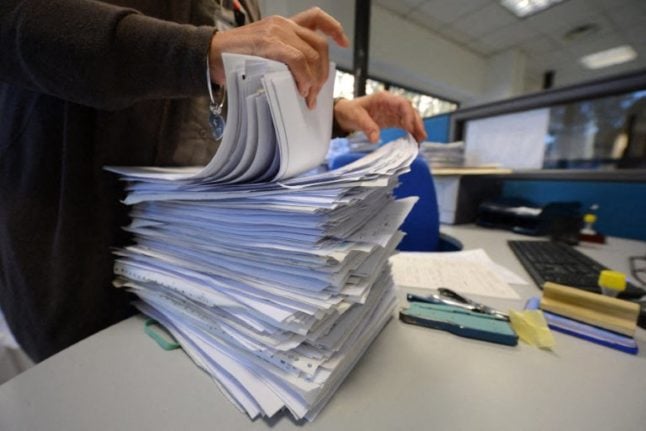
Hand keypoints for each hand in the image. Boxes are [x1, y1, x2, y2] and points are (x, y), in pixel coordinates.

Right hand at [208, 7, 348, 108]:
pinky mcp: (269, 43)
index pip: (316, 18)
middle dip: (322, 71)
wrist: (209, 56)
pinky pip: (297, 59)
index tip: (344, 43)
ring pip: (311, 53)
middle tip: (314, 93)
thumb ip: (283, 60)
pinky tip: (301, 89)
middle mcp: (282, 24)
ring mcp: (276, 31)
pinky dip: (303, 76)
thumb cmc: (234, 61)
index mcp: (283, 25)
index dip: (334, 29)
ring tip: (306, 96)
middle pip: (319, 44)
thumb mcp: (264, 55)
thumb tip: (304, 82)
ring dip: (314, 79)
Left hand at [333, 92, 426, 142]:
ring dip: (416, 128)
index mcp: (384, 98)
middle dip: (416, 122)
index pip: (402, 103)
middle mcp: (391, 103)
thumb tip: (375, 139)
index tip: (409, 127)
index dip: (408, 114)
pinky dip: (410, 131)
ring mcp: (393, 112)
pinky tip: (414, 140)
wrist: (345, 114)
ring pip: (410, 117)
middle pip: (409, 110)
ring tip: (420, 140)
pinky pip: (405, 124)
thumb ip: (367, 126)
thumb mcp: (356, 117)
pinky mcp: (392, 120)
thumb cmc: (350, 111)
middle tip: (421, 136)